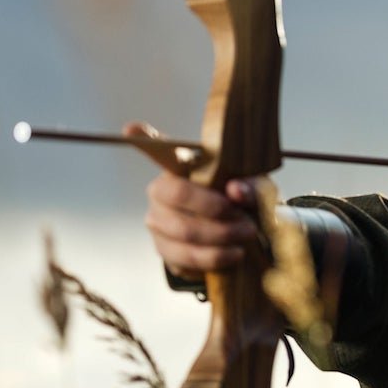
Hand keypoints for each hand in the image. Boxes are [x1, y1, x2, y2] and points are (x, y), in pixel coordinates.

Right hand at [133, 123, 262, 277]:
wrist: (242, 241)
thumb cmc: (244, 205)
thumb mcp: (257, 192)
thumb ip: (251, 186)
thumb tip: (235, 189)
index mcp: (181, 168)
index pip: (157, 149)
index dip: (142, 138)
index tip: (130, 129)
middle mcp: (161, 192)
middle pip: (177, 194)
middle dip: (216, 210)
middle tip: (245, 219)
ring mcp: (158, 223)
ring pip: (185, 231)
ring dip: (222, 236)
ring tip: (246, 236)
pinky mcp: (166, 252)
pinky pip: (186, 258)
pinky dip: (216, 257)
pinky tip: (234, 253)